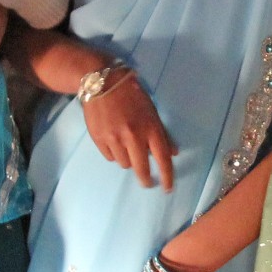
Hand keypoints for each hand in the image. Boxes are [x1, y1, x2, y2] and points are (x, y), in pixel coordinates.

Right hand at [83, 71, 176, 189]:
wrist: (102, 82)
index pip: (162, 159)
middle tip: (147, 182)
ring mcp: (114, 139)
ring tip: (127, 148)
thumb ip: (161, 133)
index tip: (167, 189)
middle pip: (141, 169)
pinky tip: (115, 143)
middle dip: (146, 179)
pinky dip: (115, 154)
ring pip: (125, 164)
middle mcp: (133, 136)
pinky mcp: (99, 139)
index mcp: (150, 128)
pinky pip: (110, 157)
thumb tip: (172, 154)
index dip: (167, 177)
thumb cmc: (132, 94)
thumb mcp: (152, 111)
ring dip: (129, 161)